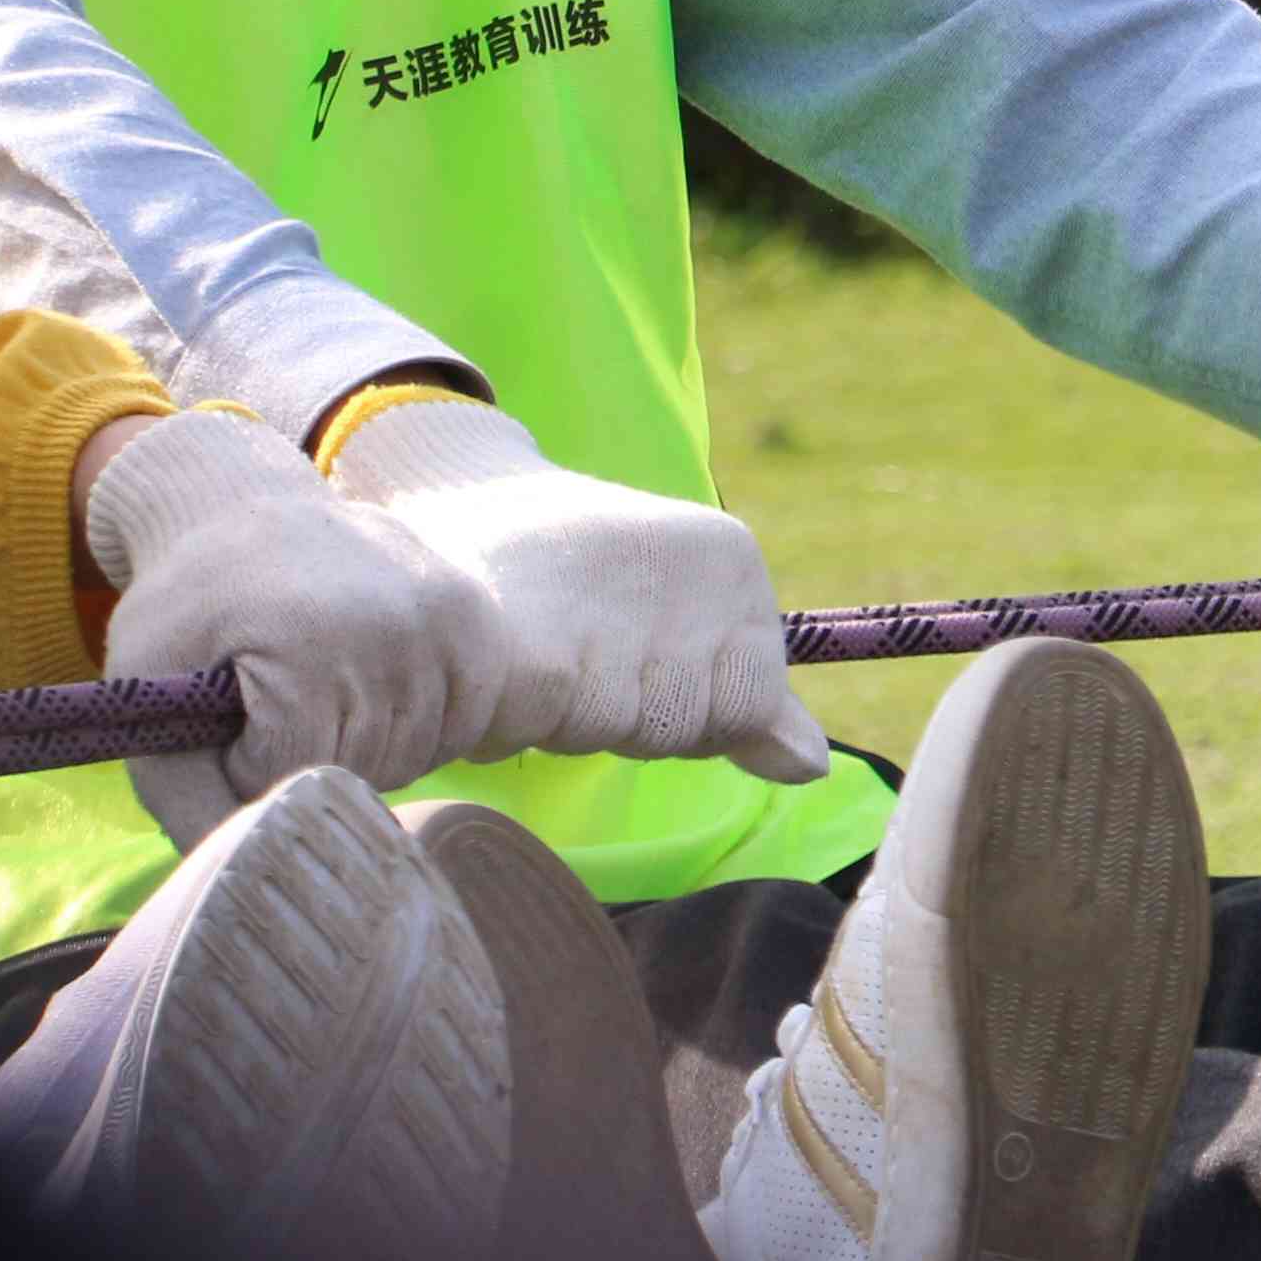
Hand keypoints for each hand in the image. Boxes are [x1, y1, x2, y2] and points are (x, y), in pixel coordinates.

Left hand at [79, 408, 513, 847]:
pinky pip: (464, 725)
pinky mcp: (478, 622)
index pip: (294, 774)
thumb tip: (246, 875)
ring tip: (321, 688)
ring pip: (413, 756)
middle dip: (305, 760)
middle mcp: (395, 624)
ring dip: (364, 749)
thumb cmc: (189, 607)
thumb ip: (182, 798)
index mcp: (310, 638)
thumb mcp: (146, 693)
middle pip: (359, 769)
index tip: (225, 707)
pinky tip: (370, 686)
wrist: (247, 508)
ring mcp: (448, 620)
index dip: (245, 762)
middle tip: (270, 697)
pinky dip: (418, 726)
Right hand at [321, 392, 827, 784]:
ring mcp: (617, 617)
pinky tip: (494, 663)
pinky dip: (509, 715)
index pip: (747, 705)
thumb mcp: (678, 614)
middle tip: (570, 648)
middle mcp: (690, 578)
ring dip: (560, 716)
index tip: (630, 658)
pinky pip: (544, 729)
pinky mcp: (540, 659)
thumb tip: (811, 770)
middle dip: (620, 715)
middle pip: (678, 729)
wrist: (449, 490)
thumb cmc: (571, 563)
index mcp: (732, 560)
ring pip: (610, 733)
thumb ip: (746, 695)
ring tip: (531, 644)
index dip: (685, 709)